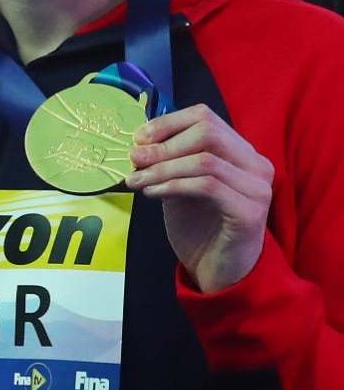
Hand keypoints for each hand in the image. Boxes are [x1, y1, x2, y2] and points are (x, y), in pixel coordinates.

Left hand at [126, 103, 273, 293]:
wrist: (218, 272)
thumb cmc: (200, 227)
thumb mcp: (178, 186)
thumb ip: (167, 163)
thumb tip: (138, 144)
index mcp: (241, 153)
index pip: (206, 117)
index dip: (168, 123)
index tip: (139, 138)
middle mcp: (256, 165)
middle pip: (207, 132)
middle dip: (163, 144)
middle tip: (133, 159)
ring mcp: (257, 188)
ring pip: (204, 160)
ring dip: (162, 168)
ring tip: (136, 180)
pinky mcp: (249, 212)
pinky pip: (207, 186)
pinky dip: (173, 186)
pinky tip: (153, 193)